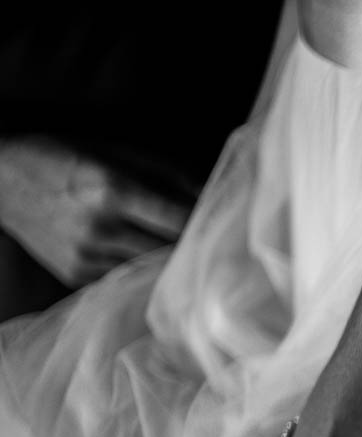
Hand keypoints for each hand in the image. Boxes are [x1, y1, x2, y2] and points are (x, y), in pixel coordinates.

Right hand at [0, 135, 194, 287]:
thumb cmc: (60, 157)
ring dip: (166, 262)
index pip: (178, 220)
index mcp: (113, 190)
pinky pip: (122, 278)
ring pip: (148, 269)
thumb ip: (164, 172)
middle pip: (168, 251)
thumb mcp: (111, 150)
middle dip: (190, 246)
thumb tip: (206, 192)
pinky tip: (142, 258)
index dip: (203, 225)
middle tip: (209, 245)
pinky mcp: (75, 273)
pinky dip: (136, 269)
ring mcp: (85, 255)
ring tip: (181, 254)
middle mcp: (100, 227)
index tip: (218, 225)